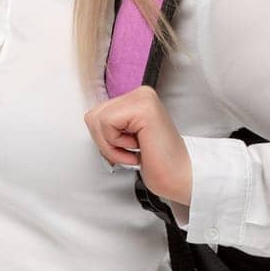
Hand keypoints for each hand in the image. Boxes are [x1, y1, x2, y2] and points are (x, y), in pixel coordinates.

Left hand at [82, 85, 193, 204]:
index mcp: (137, 98)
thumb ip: (110, 123)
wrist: (179, 177)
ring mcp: (142, 98)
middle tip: (131, 150)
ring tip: (135, 149)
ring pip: (97, 120)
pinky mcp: (143, 108)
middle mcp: (140, 93)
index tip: (127, 148)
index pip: (96, 113)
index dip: (104, 139)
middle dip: (105, 142)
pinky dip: (116, 145)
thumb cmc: (156, 162)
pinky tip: (138, 149)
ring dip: (111, 145)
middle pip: (92, 116)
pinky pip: (106, 124)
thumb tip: (89, 119)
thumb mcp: (125, 136)